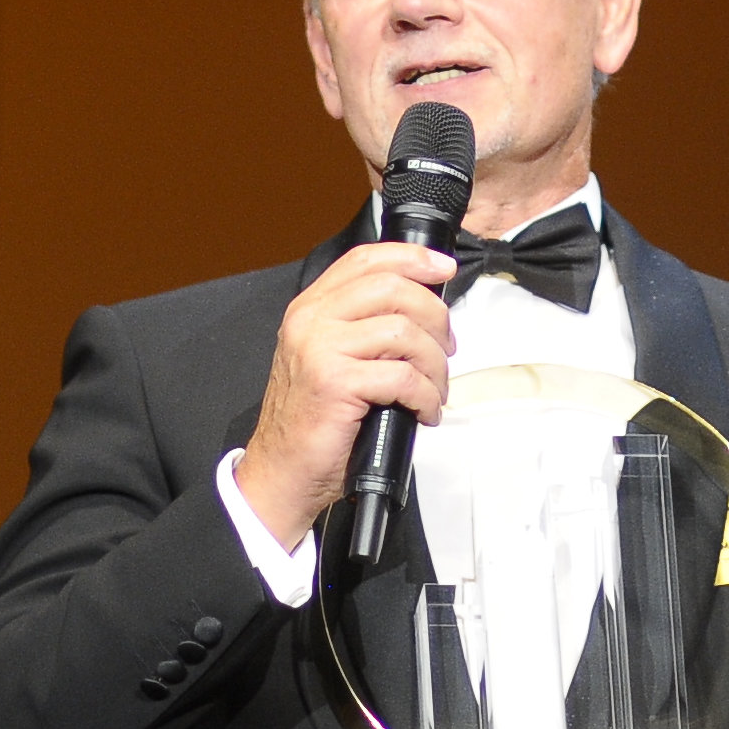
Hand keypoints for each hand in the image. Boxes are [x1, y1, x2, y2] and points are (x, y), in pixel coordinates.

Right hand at [231, 241, 458, 549]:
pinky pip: (404, 376)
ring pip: (405, 332)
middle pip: (392, 288)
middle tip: (446, 348)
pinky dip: (426, 396)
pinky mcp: (336, 382)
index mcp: (310, 308)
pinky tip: (425, 412)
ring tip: (436, 389)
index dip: (411, 258)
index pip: (365, 259)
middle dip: (435, 316)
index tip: (444, 269)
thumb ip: (362, 327)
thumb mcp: (330, 359)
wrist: (282, 471)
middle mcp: (310, 320)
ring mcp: (320, 349)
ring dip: (435, 363)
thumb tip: (423, 311)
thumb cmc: (314, 422)